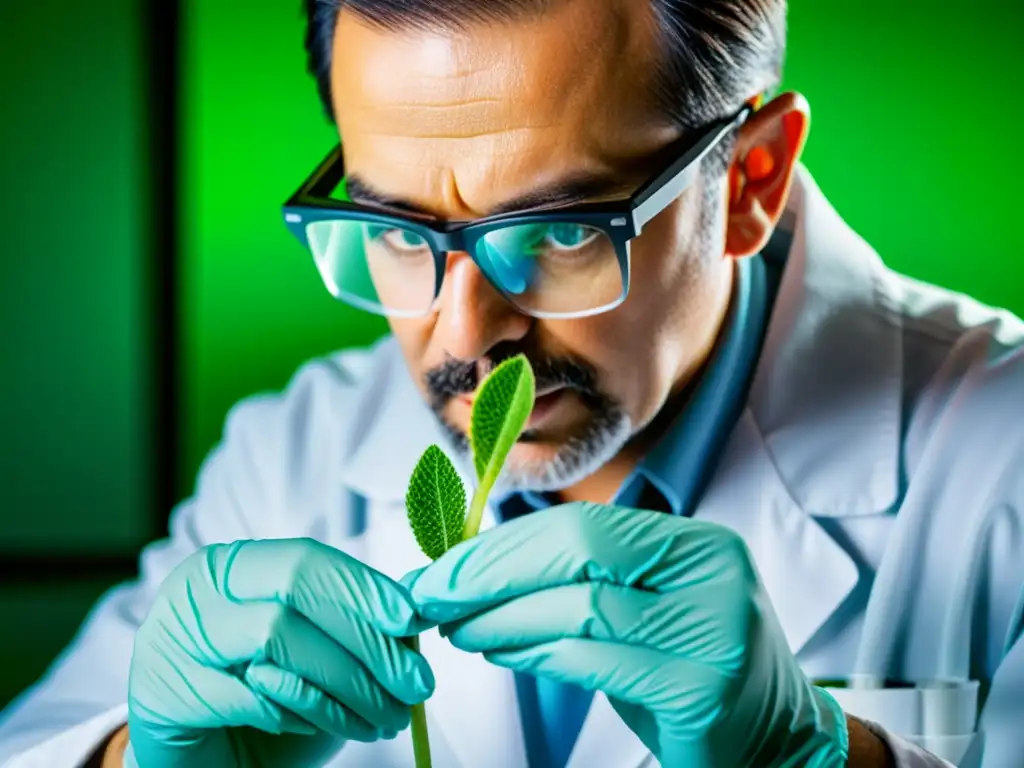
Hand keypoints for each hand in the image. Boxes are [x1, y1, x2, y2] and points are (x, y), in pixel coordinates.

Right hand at [126, 538, 433, 767]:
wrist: (197, 762)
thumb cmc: (261, 701)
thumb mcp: (314, 654)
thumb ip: (355, 624)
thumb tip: (417, 606)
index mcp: (233, 566)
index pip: (305, 559)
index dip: (363, 587)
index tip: (412, 619)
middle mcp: (196, 589)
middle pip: (294, 592)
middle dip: (365, 639)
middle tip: (416, 683)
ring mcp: (171, 636)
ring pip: (276, 638)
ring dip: (343, 683)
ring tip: (383, 717)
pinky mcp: (160, 693)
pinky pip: (247, 695)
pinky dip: (294, 712)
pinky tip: (315, 726)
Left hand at [406, 503, 848, 767]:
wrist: (779, 742)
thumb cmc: (691, 667)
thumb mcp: (650, 604)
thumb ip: (584, 578)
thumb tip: (476, 566)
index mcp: (699, 544)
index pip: (584, 525)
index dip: (504, 543)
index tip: (443, 564)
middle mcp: (714, 576)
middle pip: (580, 553)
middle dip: (490, 573)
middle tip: (432, 594)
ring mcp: (714, 633)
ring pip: (580, 608)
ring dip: (500, 617)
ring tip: (457, 627)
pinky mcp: (700, 691)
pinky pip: (593, 661)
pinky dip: (533, 652)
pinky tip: (499, 652)